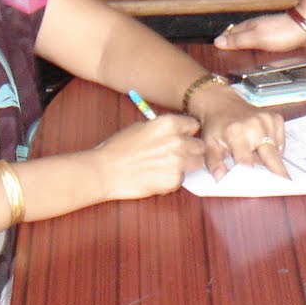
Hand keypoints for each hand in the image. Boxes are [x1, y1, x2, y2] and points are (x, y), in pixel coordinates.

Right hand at [89, 114, 204, 200]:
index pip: (194, 125)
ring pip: (196, 164)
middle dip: (191, 151)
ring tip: (166, 167)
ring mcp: (178, 162)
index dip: (188, 133)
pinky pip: (182, 180)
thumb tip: (176, 131)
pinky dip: (173, 180)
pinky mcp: (174, 181)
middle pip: (200, 146)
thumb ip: (163, 129)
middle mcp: (178, 141)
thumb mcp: (142, 127)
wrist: (105, 171)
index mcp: (169, 124)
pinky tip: (157, 177)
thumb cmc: (118, 148)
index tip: (184, 137)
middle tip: (177, 156)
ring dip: (186, 166)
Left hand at [191, 84, 289, 179]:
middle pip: (272, 158)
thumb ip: (214, 163)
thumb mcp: (209, 145)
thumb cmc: (215, 127)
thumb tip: (220, 178)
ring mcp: (268, 120)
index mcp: (237, 133)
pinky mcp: (276, 118)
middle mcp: (256, 126)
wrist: (223, 104)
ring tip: (259, 159)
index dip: (253, 178)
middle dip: (277, 174)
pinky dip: (275, 149)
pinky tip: (263, 147)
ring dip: (271, 161)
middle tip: (284, 186)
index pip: (248, 163)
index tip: (261, 191)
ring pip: (277, 153)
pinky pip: (281, 143)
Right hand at [214, 12, 305, 53]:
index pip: (230, 34)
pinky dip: (257, 48)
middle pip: (240, 36)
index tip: (215, 50)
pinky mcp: (278, 37)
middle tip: (224, 56)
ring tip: (239, 57)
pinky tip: (259, 55)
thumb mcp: (257, 38)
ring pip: (251, 39)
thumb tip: (218, 41)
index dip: (222, 41)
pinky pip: (262, 43)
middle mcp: (257, 28)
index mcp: (249, 27)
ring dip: (244, 46)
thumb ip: (238, 40)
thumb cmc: (283, 32)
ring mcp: (267, 32)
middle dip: (232, 44)